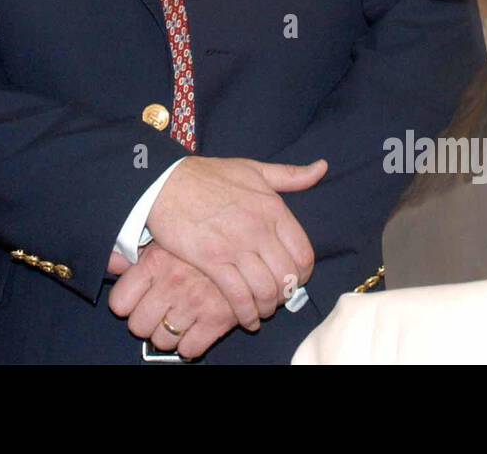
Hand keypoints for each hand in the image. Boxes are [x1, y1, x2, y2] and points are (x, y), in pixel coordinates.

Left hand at [108, 243, 238, 359]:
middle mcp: (172, 284)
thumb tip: (112, 263)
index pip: (120, 303)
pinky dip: (191, 344)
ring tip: (177, 318)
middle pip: (139, 326)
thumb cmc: (202, 241)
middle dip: (147, 321)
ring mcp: (194, 303)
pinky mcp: (217, 319)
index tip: (135, 301)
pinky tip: (194, 328)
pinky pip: (190, 349)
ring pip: (162, 341)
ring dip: (168, 334)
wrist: (245, 245)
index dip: (126, 304)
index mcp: (155, 262)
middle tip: (158, 312)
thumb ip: (134, 252)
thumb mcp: (165, 239)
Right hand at [146, 155, 325, 329]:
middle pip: (287, 277)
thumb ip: (290, 175)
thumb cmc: (208, 174)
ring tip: (262, 310)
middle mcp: (259, 229)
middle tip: (276, 298)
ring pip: (265, 290)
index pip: (303, 254)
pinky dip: (246, 313)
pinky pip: (238, 296)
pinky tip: (246, 319)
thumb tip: (322, 167)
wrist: (164, 181)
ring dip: (267, 307)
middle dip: (285, 294)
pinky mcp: (211, 260)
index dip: (303, 274)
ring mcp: (235, 246)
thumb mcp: (254, 168)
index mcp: (273, 208)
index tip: (294, 279)